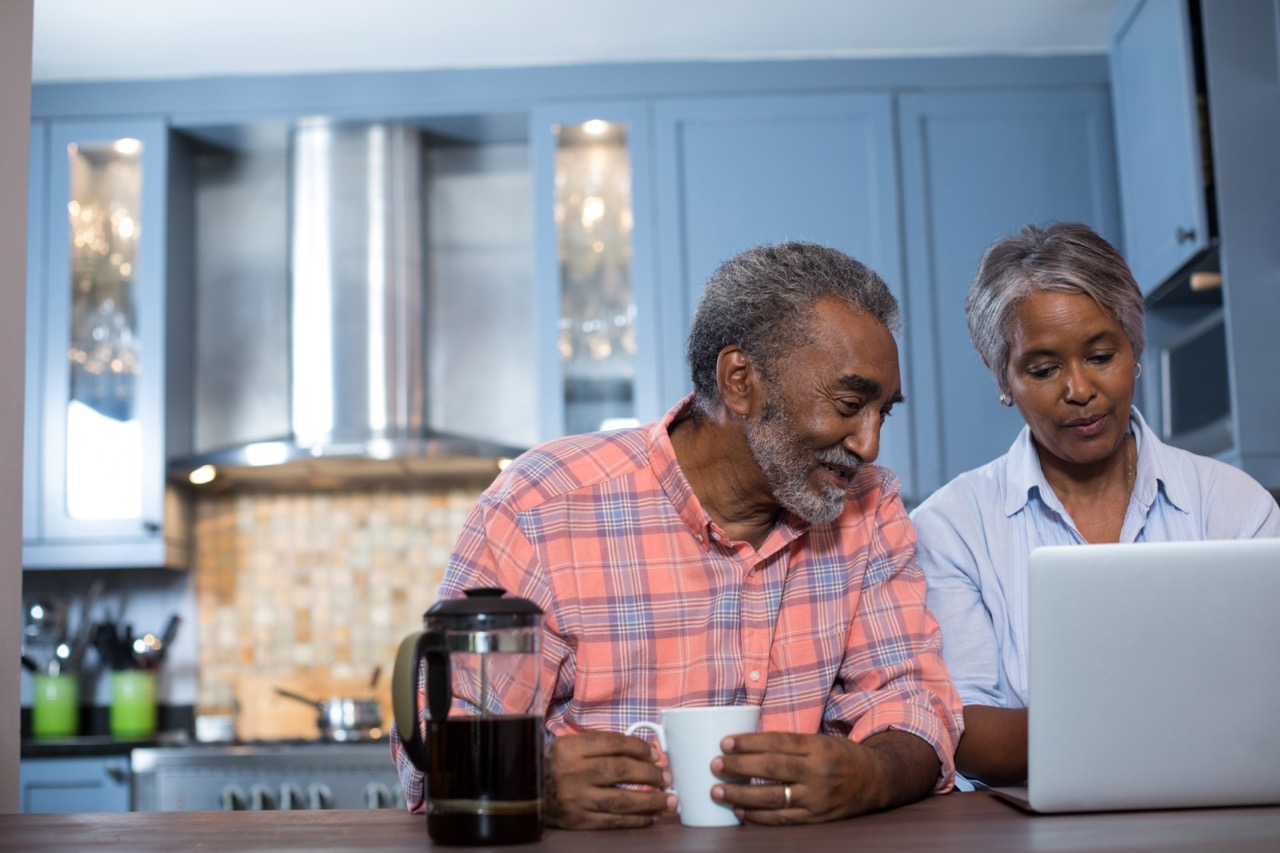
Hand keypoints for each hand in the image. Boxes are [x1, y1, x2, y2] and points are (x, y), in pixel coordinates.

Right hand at [543, 731, 673, 829]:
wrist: (529, 792)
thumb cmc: (559, 766)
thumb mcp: (572, 746)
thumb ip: (604, 745)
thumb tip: (648, 754)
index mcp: (570, 748)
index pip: (613, 743)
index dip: (639, 748)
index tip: (656, 755)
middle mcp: (572, 773)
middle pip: (620, 770)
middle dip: (650, 774)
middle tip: (667, 778)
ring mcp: (575, 799)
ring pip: (621, 800)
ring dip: (651, 801)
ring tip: (669, 800)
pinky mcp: (579, 821)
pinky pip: (614, 821)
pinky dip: (636, 819)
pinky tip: (651, 816)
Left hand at [709, 730, 938, 824]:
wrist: (877, 781)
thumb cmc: (841, 756)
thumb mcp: (820, 741)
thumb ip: (791, 744)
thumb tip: (747, 745)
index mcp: (818, 747)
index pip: (778, 742)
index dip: (749, 742)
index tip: (725, 743)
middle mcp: (818, 772)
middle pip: (772, 768)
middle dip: (739, 768)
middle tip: (715, 765)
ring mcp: (817, 798)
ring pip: (773, 798)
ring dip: (741, 796)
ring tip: (718, 792)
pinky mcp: (817, 818)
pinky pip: (782, 819)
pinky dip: (758, 817)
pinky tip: (740, 812)